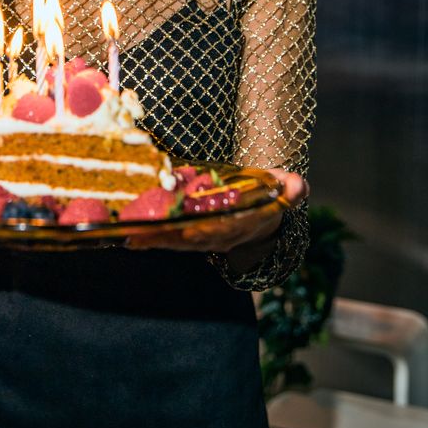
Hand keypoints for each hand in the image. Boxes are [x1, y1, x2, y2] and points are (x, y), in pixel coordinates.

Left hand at [127, 168, 308, 256]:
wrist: (262, 218)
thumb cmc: (269, 196)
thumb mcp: (283, 189)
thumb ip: (290, 189)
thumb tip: (299, 185)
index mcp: (239, 224)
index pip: (221, 229)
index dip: (203, 231)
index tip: (186, 230)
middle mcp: (219, 236)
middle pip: (189, 239)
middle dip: (165, 237)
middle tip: (139, 234)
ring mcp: (203, 238)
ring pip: (175, 241)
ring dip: (152, 240)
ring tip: (127, 236)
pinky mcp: (189, 236)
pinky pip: (168, 239)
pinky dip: (149, 239)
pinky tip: (128, 236)